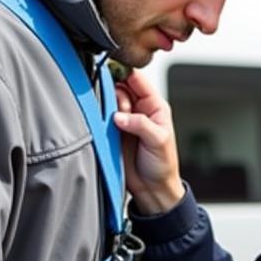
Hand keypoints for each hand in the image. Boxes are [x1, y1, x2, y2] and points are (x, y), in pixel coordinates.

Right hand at [112, 71, 184, 213]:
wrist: (151, 188)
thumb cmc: (162, 165)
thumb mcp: (158, 141)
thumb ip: (140, 124)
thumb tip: (119, 116)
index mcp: (154, 105)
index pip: (137, 79)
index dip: (125, 72)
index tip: (112, 71)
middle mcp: (138, 109)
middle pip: (119, 86)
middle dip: (115, 94)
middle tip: (119, 113)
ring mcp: (123, 119)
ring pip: (107, 100)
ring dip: (106, 107)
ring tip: (115, 125)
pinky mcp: (110, 131)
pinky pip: (99, 116)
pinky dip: (98, 118)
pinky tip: (103, 126)